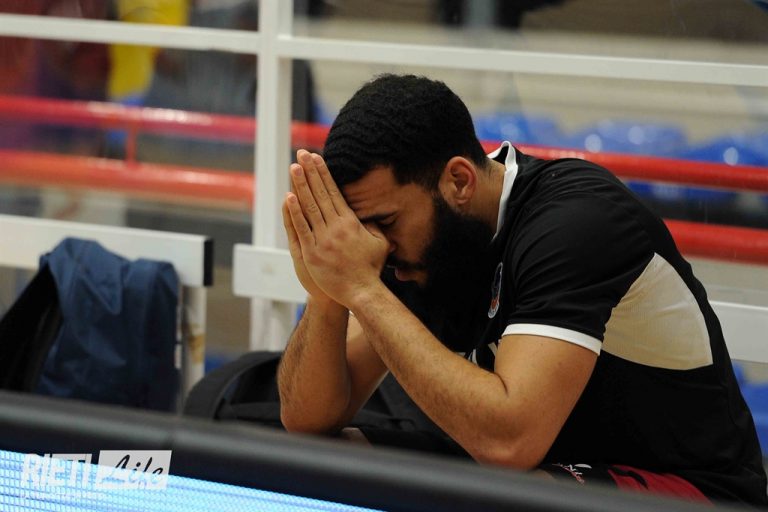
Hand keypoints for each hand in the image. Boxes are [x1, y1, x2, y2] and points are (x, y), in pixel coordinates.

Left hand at [285, 150, 389, 308]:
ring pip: (309, 207)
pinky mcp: (312, 253)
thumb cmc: (371, 269)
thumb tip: (370, 212)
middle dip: (310, 172)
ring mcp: (323, 240)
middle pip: (320, 194)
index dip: (324, 173)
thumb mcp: (380, 242)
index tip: (316, 158)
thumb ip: (373, 225)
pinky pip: (301, 229)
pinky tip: (289, 197)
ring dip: (301, 186)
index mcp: (351, 222)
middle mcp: (337, 227)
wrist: (362, 292)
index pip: (334, 192)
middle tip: (301, 154)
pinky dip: (294, 213)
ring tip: (294, 167)